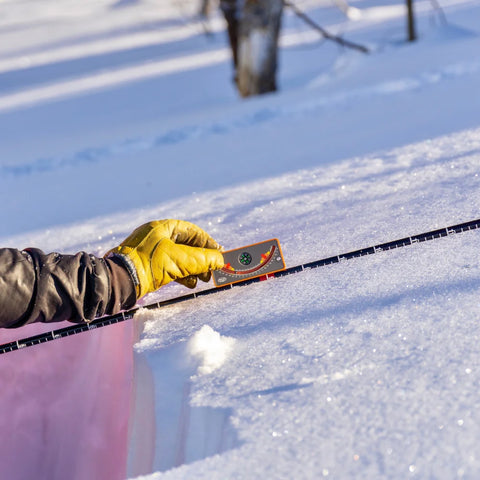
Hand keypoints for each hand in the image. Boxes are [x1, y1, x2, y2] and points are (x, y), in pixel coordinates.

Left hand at [106, 220, 223, 297]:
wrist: (119, 281)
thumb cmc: (148, 264)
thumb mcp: (180, 260)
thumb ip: (203, 259)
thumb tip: (221, 259)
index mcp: (162, 227)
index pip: (192, 231)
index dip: (208, 243)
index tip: (219, 254)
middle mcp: (156, 236)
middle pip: (186, 245)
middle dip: (201, 259)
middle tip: (212, 270)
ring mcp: (151, 251)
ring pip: (178, 257)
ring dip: (193, 268)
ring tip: (203, 279)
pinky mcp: (147, 265)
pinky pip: (169, 267)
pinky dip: (181, 274)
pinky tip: (190, 283)